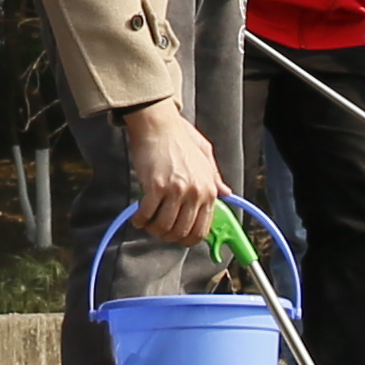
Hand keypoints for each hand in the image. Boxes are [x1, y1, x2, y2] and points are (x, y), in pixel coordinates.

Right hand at [120, 99, 222, 243]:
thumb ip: (215, 178)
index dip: (187, 240)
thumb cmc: (180, 138)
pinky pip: (147, 214)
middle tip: (158, 230)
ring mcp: (176, 191)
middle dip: (168, 236)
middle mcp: (195, 192)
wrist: (159, 124)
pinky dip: (140, 220)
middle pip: (181, 231)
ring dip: (152, 229)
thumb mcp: (205, 156)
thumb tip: (226, 194)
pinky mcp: (156, 187)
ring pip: (163, 226)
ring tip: (146, 223)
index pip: (202, 228)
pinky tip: (137, 217)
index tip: (177, 238)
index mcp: (209, 189)